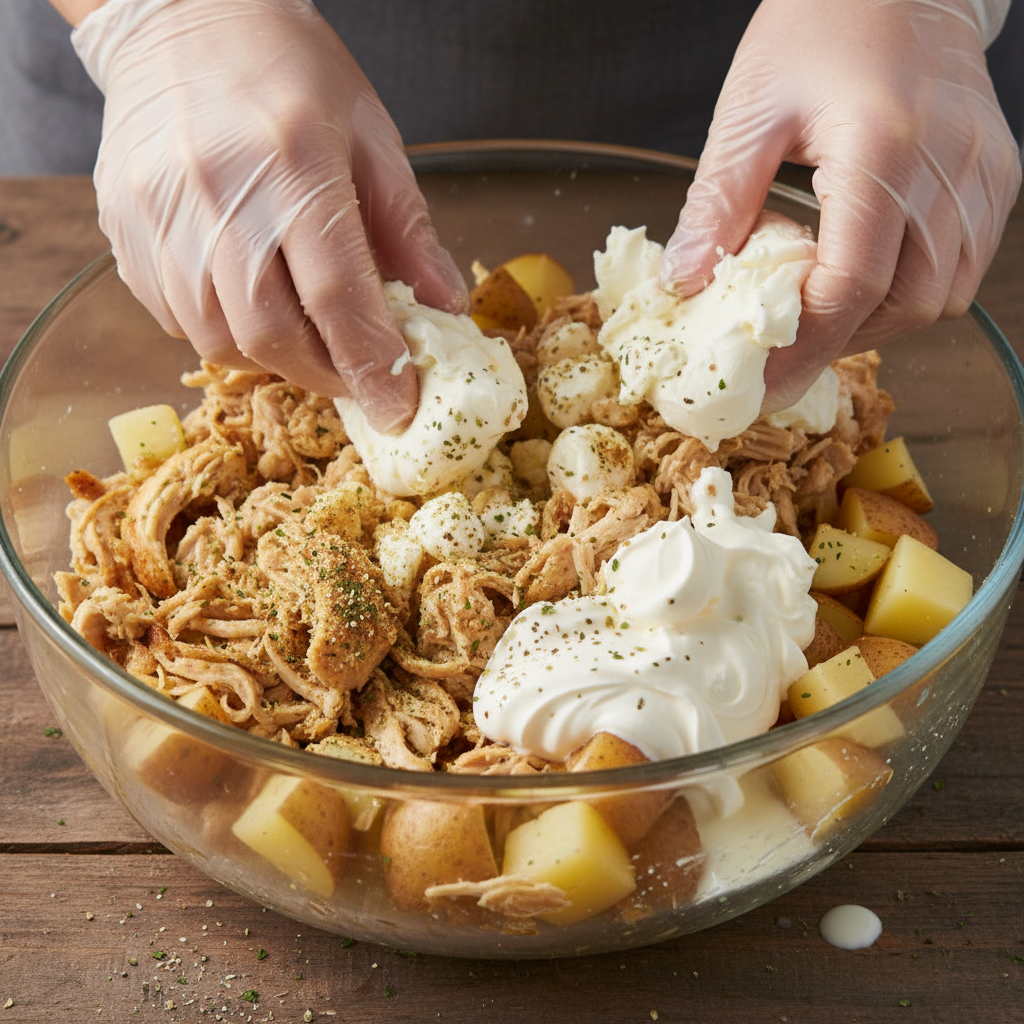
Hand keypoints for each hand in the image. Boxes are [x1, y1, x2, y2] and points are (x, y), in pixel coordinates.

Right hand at [72, 0, 467, 432]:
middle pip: (270, 331)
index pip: (337, 293)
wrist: (183, 14)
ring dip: (272, 359)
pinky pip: (173, 317)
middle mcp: (218, 191)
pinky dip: (221, 332)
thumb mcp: (372, 136)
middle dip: (323, 374)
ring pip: (217, 337)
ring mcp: (159, 211)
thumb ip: (408, 230)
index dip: (370, 365)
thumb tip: (444, 309)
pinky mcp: (123, 226)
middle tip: (354, 379)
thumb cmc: (290, 70)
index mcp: (294, 160)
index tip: (398, 410)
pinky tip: (249, 302)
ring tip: (305, 339)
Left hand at [659, 0, 1021, 410]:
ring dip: (873, 322)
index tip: (760, 382)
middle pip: (903, 306)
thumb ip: (718, 203)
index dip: (804, 347)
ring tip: (819, 311)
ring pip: (938, 299)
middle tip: (782, 352)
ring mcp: (983, 175)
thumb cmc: (821, 21)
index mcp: (882, 148)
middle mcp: (947, 168)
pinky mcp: (998, 177)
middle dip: (838, 341)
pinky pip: (962, 268)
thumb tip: (685, 284)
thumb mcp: (750, 109)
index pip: (852, 285)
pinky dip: (909, 292)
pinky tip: (864, 275)